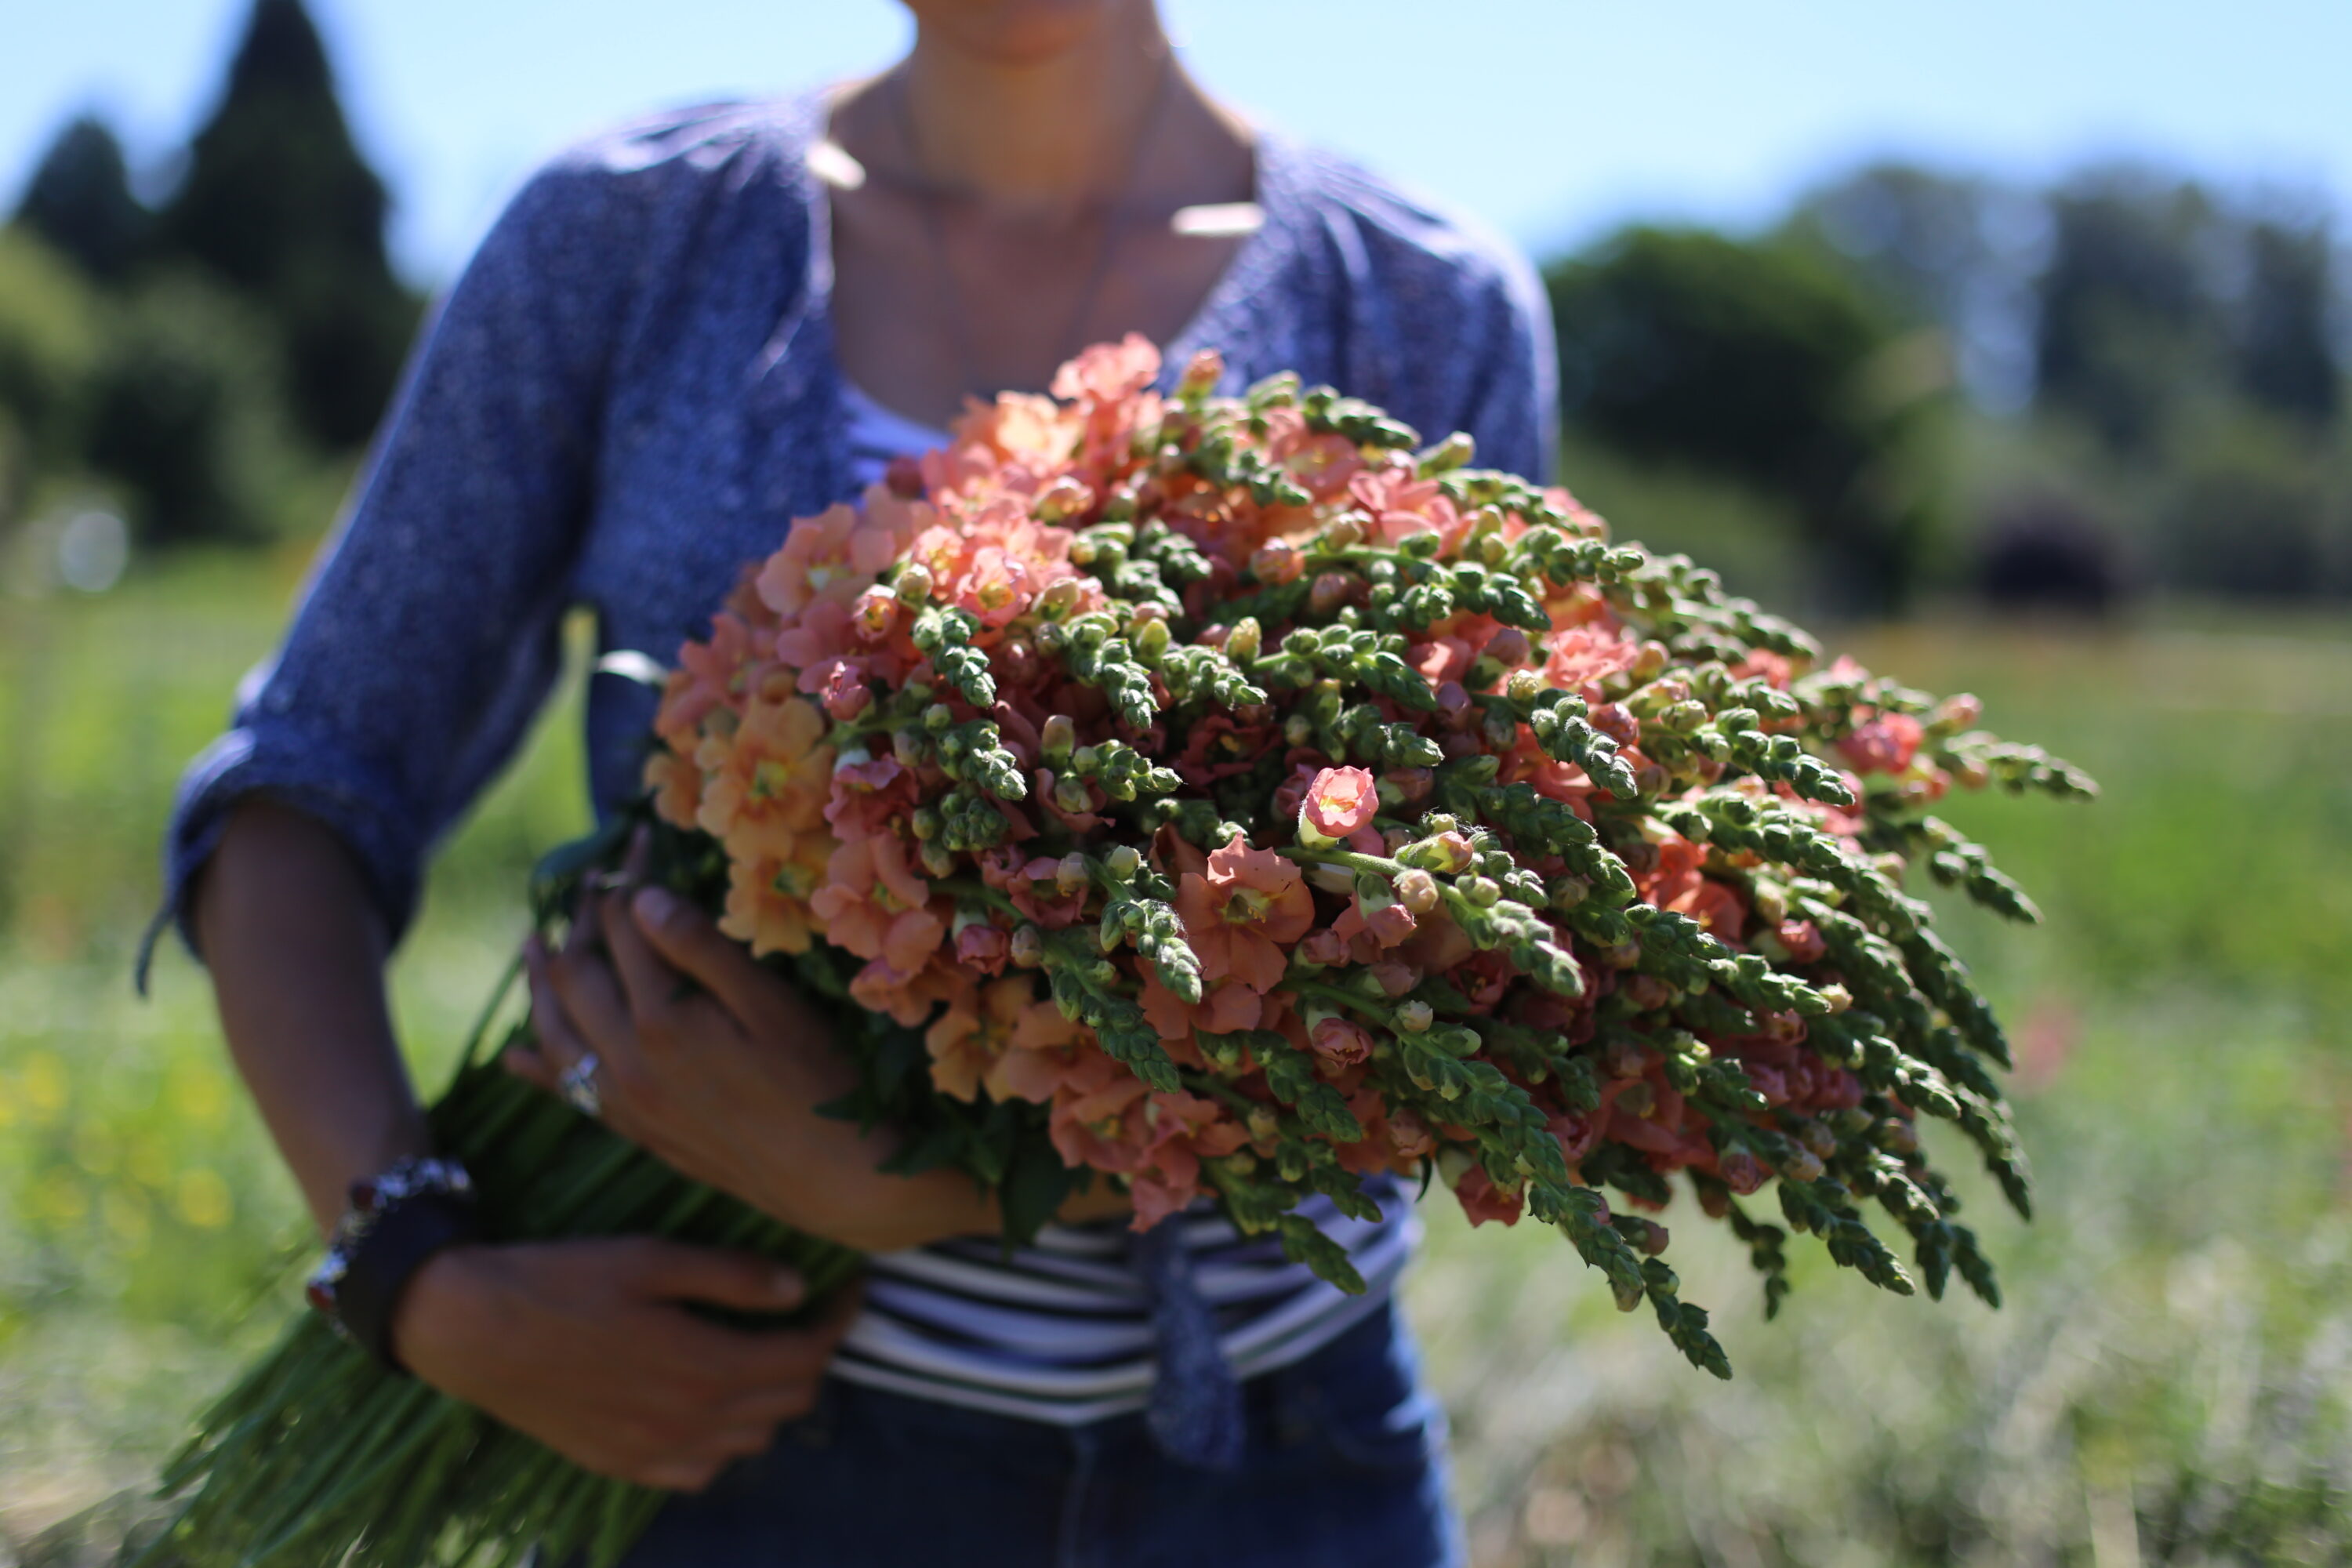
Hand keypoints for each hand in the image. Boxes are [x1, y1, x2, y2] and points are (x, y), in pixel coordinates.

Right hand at [393, 1237, 859, 1490]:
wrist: (472, 1329)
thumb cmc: (562, 1279)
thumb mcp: (650, 1257)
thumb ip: (730, 1276)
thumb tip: (798, 1289)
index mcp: (705, 1365)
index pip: (805, 1356)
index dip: (837, 1321)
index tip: (846, 1289)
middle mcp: (689, 1421)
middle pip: (789, 1401)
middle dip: (812, 1356)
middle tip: (808, 1315)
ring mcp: (654, 1451)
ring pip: (752, 1441)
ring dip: (773, 1399)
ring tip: (764, 1352)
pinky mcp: (622, 1464)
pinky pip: (701, 1470)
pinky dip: (726, 1440)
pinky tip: (713, 1403)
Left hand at [510, 879, 1042, 1247]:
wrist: (831, 1182)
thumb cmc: (820, 1083)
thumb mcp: (773, 1007)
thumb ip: (703, 950)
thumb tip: (641, 897)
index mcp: (662, 1018)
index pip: (625, 926)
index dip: (627, 876)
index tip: (638, 839)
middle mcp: (626, 1059)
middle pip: (578, 973)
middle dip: (580, 919)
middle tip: (590, 881)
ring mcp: (624, 1099)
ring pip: (556, 1030)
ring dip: (539, 983)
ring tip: (530, 945)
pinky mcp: (635, 1129)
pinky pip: (566, 1091)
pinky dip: (536, 1067)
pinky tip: (515, 1056)